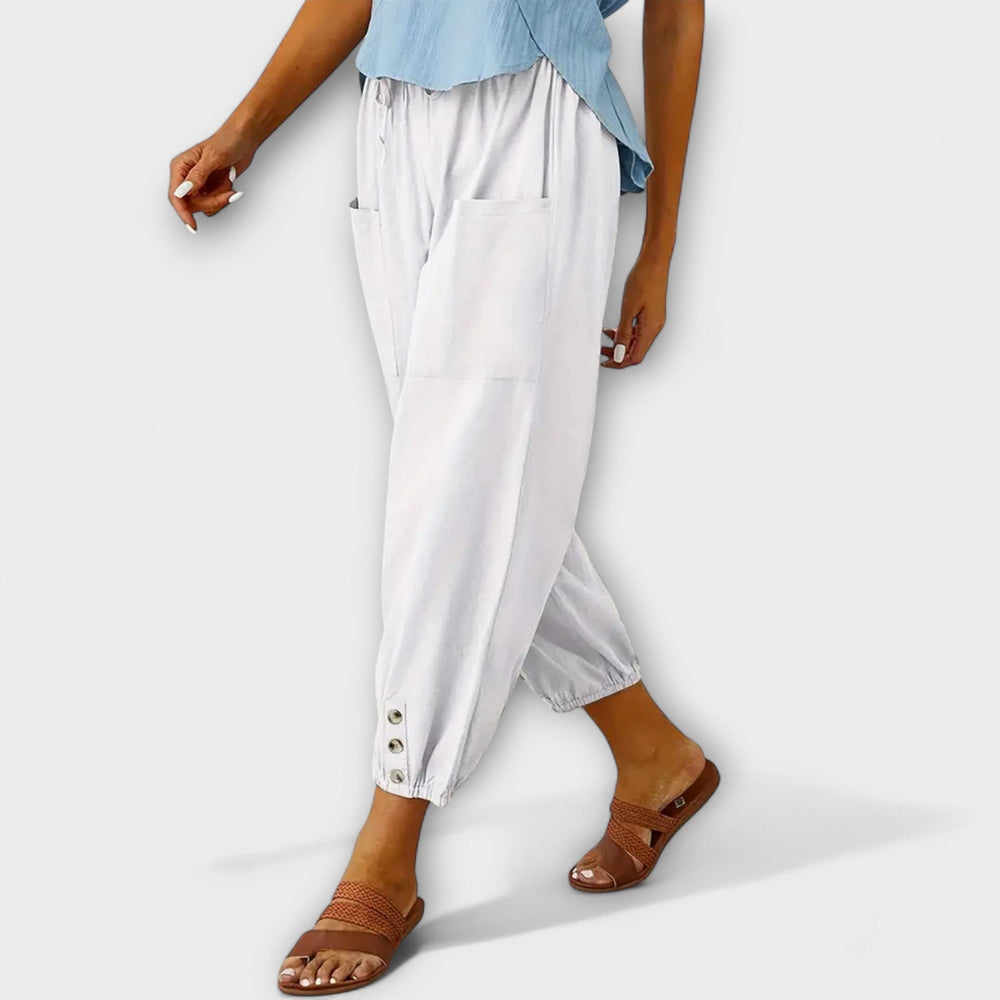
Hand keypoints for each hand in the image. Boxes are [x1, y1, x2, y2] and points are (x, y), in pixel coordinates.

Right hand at [168, 123, 258, 232]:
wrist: (243, 140)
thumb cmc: (227, 142)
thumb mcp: (212, 158)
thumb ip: (198, 176)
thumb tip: (185, 190)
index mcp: (180, 167)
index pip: (176, 196)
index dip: (182, 212)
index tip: (192, 225)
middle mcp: (186, 178)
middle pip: (192, 205)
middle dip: (211, 202)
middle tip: (227, 194)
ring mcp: (199, 185)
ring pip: (204, 207)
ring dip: (220, 199)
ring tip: (229, 183)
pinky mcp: (210, 189)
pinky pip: (215, 204)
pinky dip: (224, 197)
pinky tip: (229, 184)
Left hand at [601, 249, 671, 368]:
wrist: (654, 262)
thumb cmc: (642, 281)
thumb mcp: (628, 309)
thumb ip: (623, 334)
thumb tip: (619, 354)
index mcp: (650, 328)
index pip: (635, 356)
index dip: (620, 362)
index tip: (605, 362)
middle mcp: (655, 327)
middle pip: (636, 350)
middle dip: (618, 353)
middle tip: (601, 351)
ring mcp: (654, 321)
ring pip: (636, 340)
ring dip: (620, 342)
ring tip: (604, 338)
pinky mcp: (651, 314)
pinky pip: (638, 330)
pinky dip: (625, 332)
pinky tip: (613, 328)